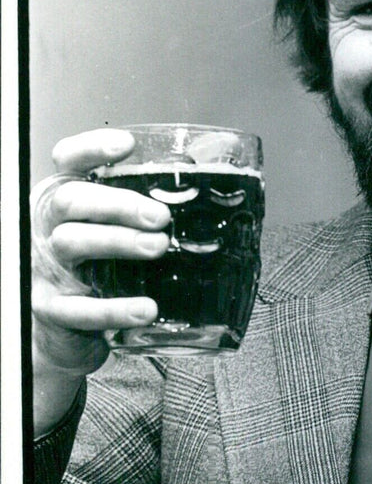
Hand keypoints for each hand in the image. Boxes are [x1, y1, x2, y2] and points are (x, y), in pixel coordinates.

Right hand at [31, 129, 170, 429]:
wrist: (64, 337)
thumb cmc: (98, 276)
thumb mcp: (114, 239)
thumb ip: (144, 218)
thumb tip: (214, 201)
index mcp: (66, 202)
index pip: (67, 161)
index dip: (91, 149)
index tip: (127, 146)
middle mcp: (48, 227)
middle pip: (71, 200)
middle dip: (118, 203)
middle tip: (161, 216)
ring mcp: (45, 267)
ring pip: (71, 242)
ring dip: (118, 241)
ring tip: (158, 247)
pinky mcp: (51, 310)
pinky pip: (78, 308)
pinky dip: (113, 309)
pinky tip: (145, 309)